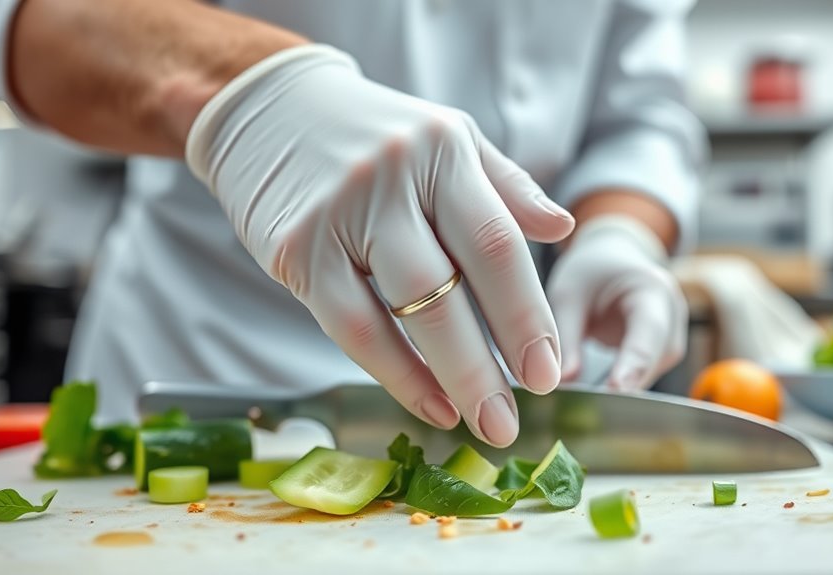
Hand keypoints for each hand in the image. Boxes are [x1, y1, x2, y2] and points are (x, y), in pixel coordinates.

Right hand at [186, 45, 574, 445]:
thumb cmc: (375, 134)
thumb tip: (563, 230)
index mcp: (443, 149)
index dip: (526, 314)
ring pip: (400, 311)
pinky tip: (427, 399)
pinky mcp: (295, 247)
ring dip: (446, 377)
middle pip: (450, 286)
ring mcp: (338, 213)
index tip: (546, 371)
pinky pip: (348, 324)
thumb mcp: (448, 139)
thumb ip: (506, 186)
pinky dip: (392, 371)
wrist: (269, 108)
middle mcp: (392, 177)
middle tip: (513, 422)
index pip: (496, 243)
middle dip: (488, 364)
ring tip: (478, 420)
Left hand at [547, 216, 686, 390]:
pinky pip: (646, 375)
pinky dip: (624, 386)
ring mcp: (672, 334)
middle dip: (628, 383)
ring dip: (625, 388)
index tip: (617, 390)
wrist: (612, 261)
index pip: (649, 330)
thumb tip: (562, 382)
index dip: (635, 362)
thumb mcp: (569, 294)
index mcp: (651, 288)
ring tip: (590, 401)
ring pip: (653, 372)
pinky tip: (600, 398)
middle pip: (656, 357)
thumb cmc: (590, 273)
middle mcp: (672, 312)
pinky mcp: (662, 352)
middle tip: (595, 407)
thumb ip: (566, 338)